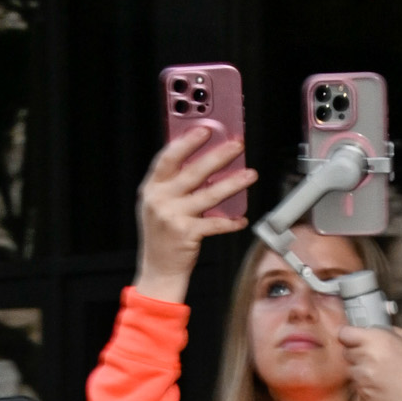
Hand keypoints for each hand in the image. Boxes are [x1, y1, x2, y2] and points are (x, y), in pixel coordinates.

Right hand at [133, 126, 257, 303]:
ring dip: (233, 183)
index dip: (187, 142)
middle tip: (236, 145)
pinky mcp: (187, 234)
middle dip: (218, 156)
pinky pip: (215, 223)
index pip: (168, 157)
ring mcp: (173, 217)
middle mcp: (160, 200)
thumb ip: (173, 185)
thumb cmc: (161, 237)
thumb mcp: (158, 206)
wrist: (158, 271)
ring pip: (209, 195)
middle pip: (193, 172)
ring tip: (250, 175)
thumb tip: (205, 163)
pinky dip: (231, 222)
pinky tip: (241, 219)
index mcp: (151, 188)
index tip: (205, 129)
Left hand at [333, 321, 401, 400]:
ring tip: (381, 372)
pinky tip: (382, 383)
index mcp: (378, 340)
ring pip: (351, 368)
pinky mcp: (361, 393)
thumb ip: (388, 332)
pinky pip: (356, 383)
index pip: (345, 333)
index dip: (348, 335)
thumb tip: (374, 330)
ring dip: (361, 368)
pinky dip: (365, 383)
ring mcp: (362, 377)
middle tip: (375, 356)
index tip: (353, 337)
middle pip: (347, 351)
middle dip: (357, 351)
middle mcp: (366, 357)